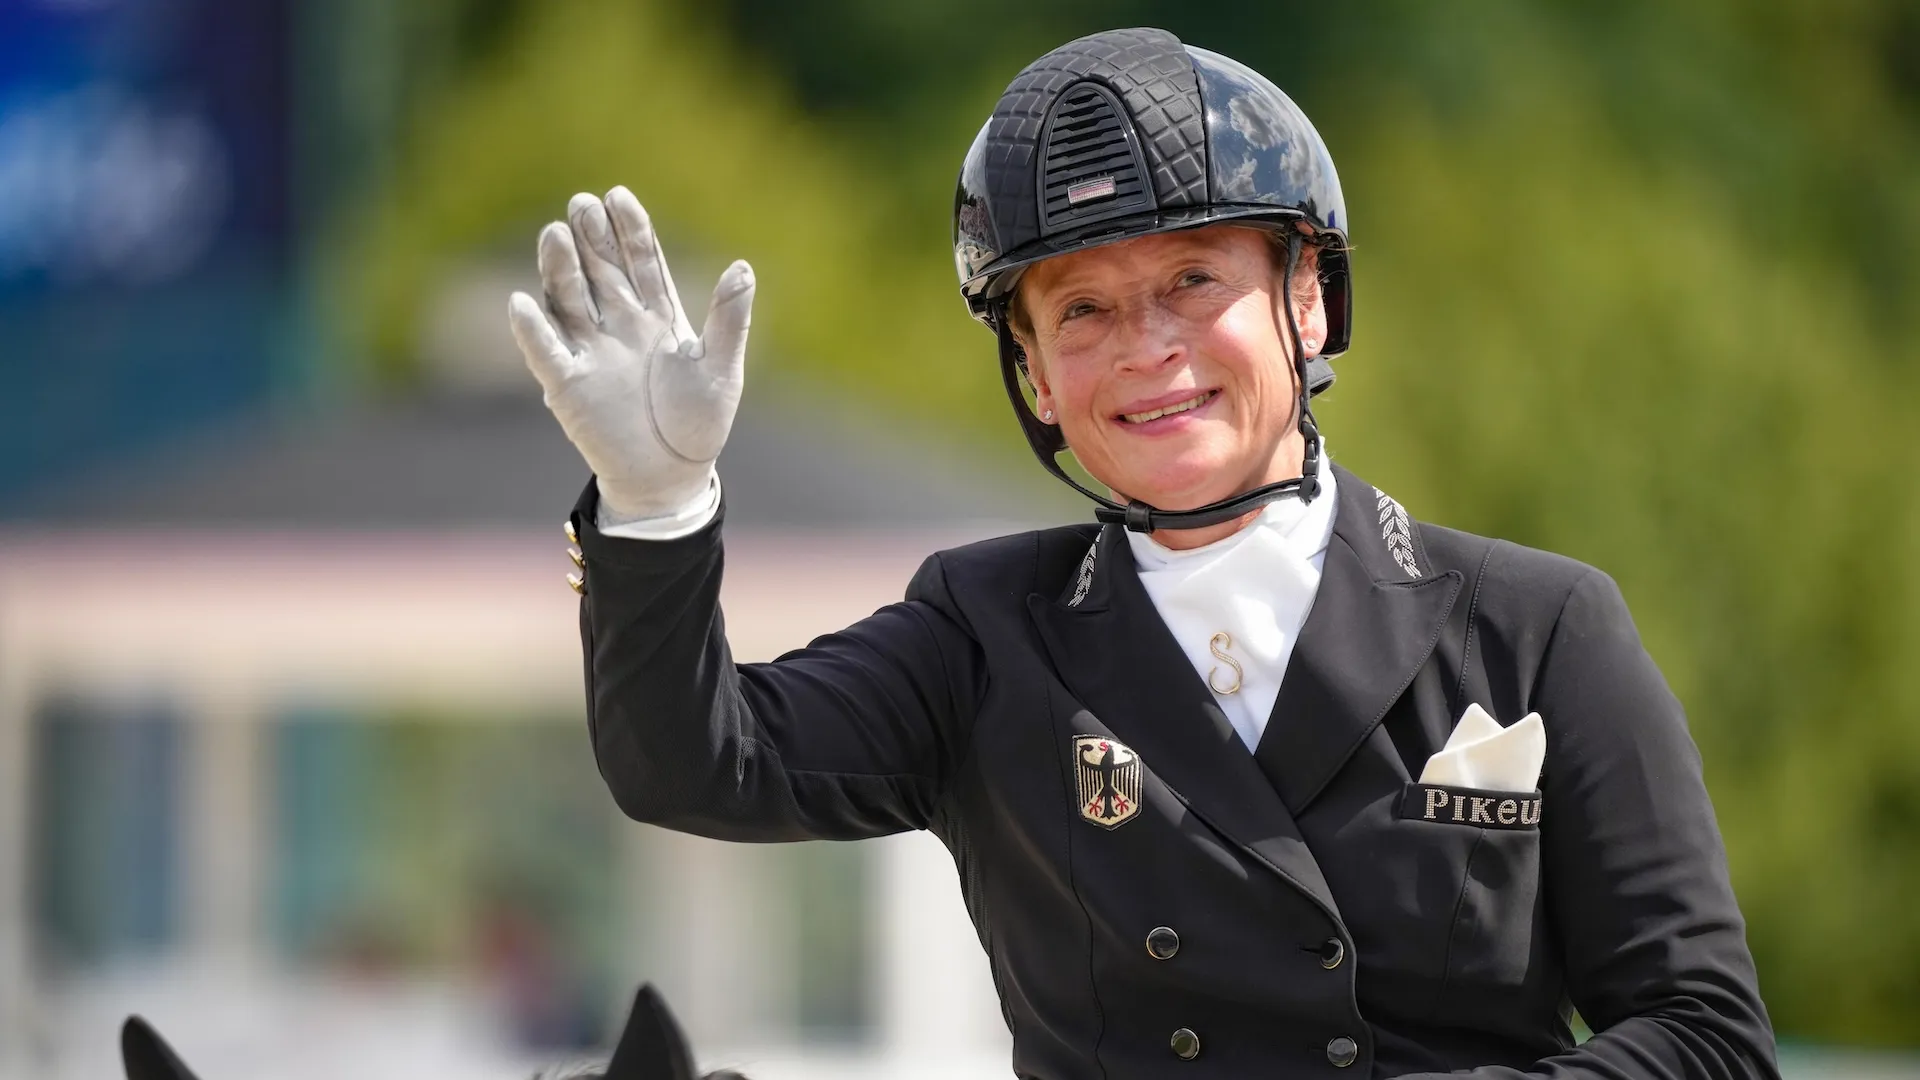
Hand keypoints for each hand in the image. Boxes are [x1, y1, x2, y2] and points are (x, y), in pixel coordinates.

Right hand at [508, 186, 753, 523]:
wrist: (670, 476)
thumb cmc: (698, 422)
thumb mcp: (720, 369)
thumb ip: (728, 320)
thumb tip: (742, 268)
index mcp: (657, 315)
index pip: (642, 261)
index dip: (630, 230)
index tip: (618, 196)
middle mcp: (619, 325)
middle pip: (601, 271)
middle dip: (591, 238)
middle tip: (581, 203)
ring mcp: (590, 352)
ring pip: (569, 300)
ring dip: (560, 269)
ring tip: (555, 234)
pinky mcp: (567, 386)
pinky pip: (545, 353)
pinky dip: (533, 331)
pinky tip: (522, 303)